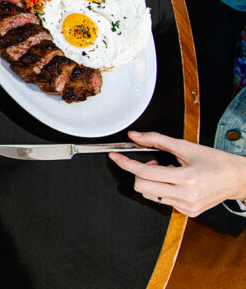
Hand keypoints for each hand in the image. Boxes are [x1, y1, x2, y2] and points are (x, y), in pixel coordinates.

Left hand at [109, 131, 245, 216]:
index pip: (144, 172)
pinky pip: (163, 201)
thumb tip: (135, 136)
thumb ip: (157, 140)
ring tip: (169, 173)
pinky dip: (162, 190)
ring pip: (150, 195)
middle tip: (153, 165)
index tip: (115, 157)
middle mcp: (186, 195)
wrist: (238, 179)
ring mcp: (187, 207)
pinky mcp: (189, 213)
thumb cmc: (216, 162)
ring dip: (151, 182)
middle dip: (139, 174)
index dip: (126, 163)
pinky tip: (176, 183)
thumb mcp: (186, 147)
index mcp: (186, 178)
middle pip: (142, 187)